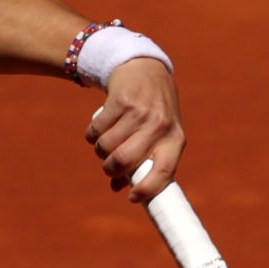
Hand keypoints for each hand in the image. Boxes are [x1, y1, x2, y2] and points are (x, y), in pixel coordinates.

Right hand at [86, 57, 183, 201]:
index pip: (165, 171)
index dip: (148, 189)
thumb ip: (141, 162)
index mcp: (176, 139)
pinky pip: (95, 130)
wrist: (144, 70)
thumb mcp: (157, 136)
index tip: (132, 198)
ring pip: (106, 147)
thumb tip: (117, 188)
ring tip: (107, 141)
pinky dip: (92, 134)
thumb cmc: (152, 113)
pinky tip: (101, 126)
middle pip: (125, 160)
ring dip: (100, 150)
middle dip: (110, 169)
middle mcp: (160, 126)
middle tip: (109, 167)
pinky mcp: (120, 100)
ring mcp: (139, 112)